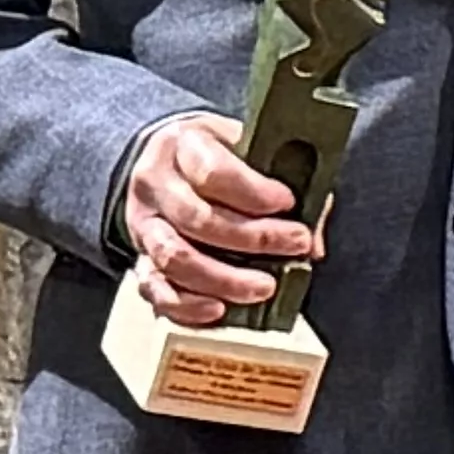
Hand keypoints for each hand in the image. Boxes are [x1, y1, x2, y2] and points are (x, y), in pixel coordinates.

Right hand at [120, 113, 305, 326]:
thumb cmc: (222, 156)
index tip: (288, 203)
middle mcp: (155, 183)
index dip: (254, 193)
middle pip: (198, 219)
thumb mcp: (252, 150)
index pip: (213, 172)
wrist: (171, 160)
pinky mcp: (139, 257)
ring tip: (264, 287)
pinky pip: (154, 288)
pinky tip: (218, 309)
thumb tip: (313, 244)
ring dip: (224, 279)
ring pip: (173, 257)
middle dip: (253, 239)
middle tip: (295, 246)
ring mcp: (143, 223)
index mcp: (184, 144)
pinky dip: (186, 304)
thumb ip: (289, 185)